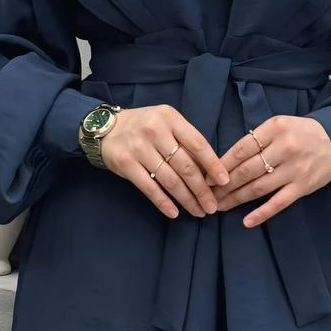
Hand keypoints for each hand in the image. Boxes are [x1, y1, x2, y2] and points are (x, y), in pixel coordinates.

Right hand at [98, 105, 230, 219]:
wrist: (106, 128)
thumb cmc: (144, 126)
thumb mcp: (166, 123)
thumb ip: (184, 141)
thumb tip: (209, 170)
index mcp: (170, 118)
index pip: (197, 143)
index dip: (213, 164)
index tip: (224, 181)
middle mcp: (155, 131)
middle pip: (185, 166)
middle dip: (202, 189)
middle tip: (212, 206)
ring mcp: (139, 148)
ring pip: (169, 180)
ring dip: (186, 199)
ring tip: (198, 211)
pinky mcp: (126, 164)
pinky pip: (149, 188)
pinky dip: (163, 202)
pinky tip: (175, 212)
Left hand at [213, 115, 330, 227]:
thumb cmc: (299, 133)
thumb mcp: (278, 125)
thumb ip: (256, 139)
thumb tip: (226, 162)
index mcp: (274, 129)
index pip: (241, 149)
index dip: (221, 165)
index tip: (207, 177)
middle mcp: (284, 148)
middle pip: (247, 170)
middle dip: (224, 185)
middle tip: (208, 195)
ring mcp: (295, 169)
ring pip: (259, 187)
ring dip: (236, 199)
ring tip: (220, 206)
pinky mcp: (303, 187)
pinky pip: (279, 203)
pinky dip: (262, 213)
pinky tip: (247, 221)